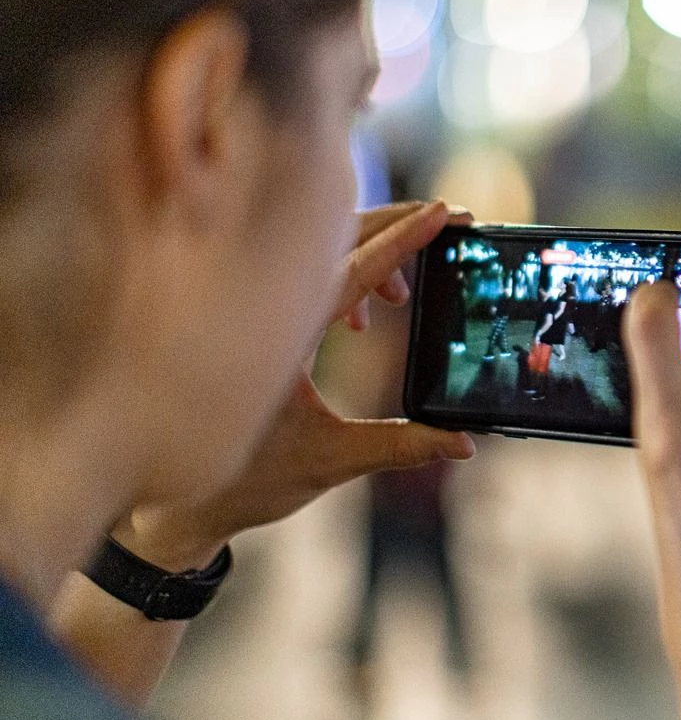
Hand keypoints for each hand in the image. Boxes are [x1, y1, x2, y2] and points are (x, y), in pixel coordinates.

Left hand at [115, 201, 476, 571]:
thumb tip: (461, 442)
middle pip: (335, 235)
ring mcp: (251, 312)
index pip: (355, 268)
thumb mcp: (333, 460)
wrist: (179, 505)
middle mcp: (259, 311)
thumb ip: (402, 445)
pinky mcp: (249, 322)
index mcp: (278, 336)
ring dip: (368, 254)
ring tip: (402, 297)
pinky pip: (301, 274)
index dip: (405, 238)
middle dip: (396, 224)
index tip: (445, 214)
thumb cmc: (243, 481)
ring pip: (317, 250)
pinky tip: (360, 321)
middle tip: (446, 220)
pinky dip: (342, 278)